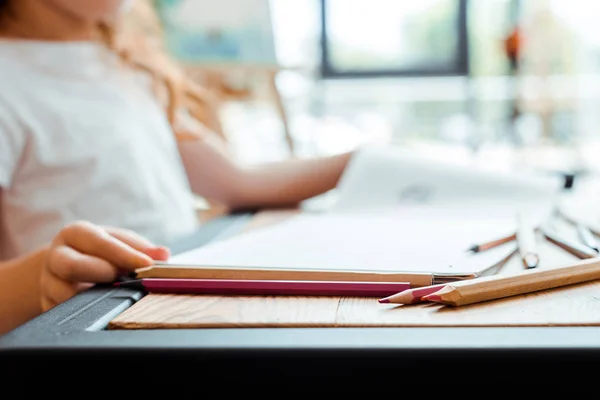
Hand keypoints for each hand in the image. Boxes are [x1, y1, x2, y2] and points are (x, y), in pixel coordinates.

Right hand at [40, 221, 169, 311]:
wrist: (66, 266)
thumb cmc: (100, 251)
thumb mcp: (119, 242)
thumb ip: (141, 248)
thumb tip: (164, 254)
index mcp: (76, 234)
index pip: (98, 242)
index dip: (124, 254)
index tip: (146, 264)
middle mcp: (56, 257)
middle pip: (71, 266)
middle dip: (103, 273)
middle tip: (126, 280)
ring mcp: (49, 284)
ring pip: (67, 295)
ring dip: (96, 298)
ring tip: (118, 297)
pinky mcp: (48, 306)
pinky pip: (68, 315)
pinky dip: (90, 315)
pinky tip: (106, 312)